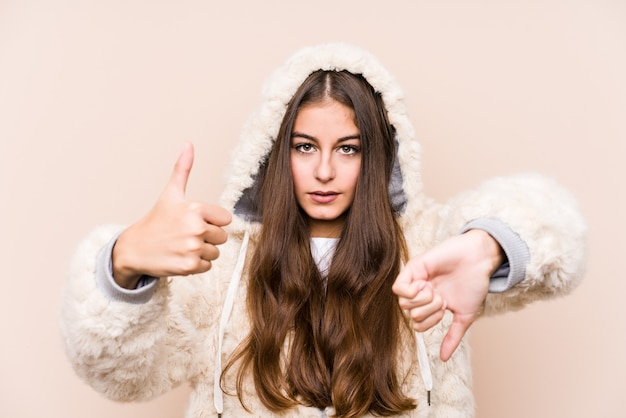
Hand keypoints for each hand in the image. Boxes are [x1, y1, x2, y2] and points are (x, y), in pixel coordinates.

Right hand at [112, 142, 231, 288]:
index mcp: (195, 209)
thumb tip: (189, 144)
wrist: (134, 248)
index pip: (225, 219)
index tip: (195, 221)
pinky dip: (196, 265)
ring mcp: (192, 248)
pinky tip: (180, 257)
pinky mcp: (189, 266)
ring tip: (182, 246)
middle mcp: (196, 228)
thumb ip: (183, 170)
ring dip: (202, 252)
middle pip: (222, 237)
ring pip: (215, 252)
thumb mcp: (170, 194)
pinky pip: (207, 266)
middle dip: (207, 237)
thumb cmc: (155, 220)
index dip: (212, 221)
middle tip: (186, 235)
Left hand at [393, 230, 502, 360]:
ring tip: (435, 291)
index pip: (418, 324)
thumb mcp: (464, 316)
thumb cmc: (474, 284)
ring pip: (403, 303)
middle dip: (428, 311)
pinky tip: (425, 286)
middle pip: (409, 314)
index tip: (445, 309)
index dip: (430, 322)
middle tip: (441, 299)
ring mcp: (416, 280)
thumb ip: (452, 337)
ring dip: (422, 302)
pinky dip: (411, 292)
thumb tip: (443, 359)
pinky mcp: (413, 268)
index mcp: (430, 305)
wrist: (479, 260)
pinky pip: (398, 288)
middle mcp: (421, 293)